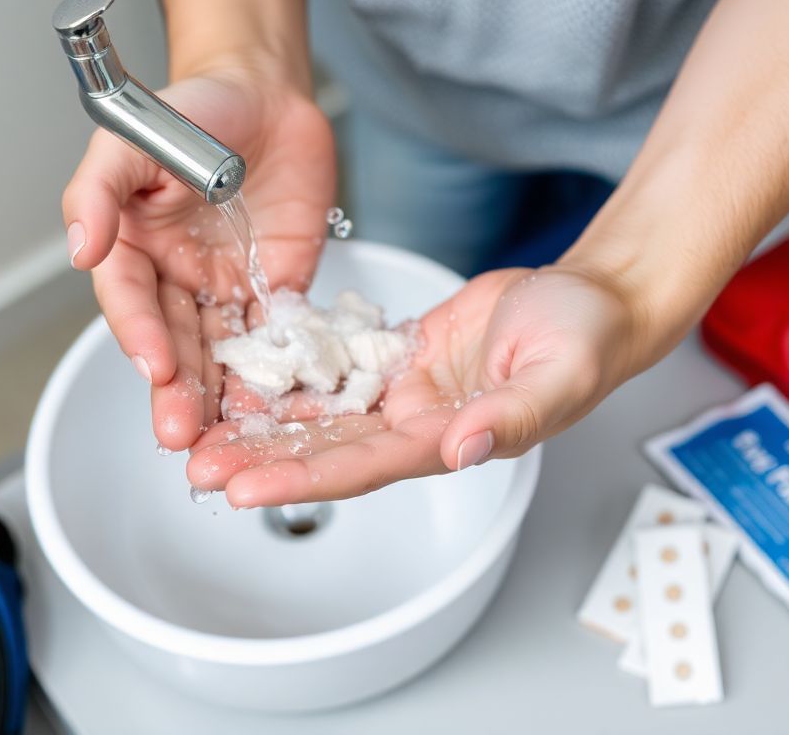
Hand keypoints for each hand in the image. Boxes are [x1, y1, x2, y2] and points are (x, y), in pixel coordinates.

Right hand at [61, 65, 335, 450]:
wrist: (268, 96)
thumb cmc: (195, 110)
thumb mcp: (133, 137)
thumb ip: (98, 189)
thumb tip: (78, 247)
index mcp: (134, 248)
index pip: (131, 301)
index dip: (140, 334)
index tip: (155, 365)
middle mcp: (176, 279)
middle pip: (172, 343)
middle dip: (176, 389)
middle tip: (179, 433)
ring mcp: (226, 291)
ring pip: (219, 355)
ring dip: (218, 399)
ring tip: (222, 441)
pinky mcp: (275, 294)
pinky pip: (275, 342)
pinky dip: (275, 377)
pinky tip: (277, 411)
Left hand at [186, 266, 641, 506]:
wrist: (591, 298)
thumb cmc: (588, 336)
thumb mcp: (561, 372)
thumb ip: (516, 414)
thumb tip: (465, 447)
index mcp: (450, 439)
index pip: (362, 467)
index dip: (302, 479)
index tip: (245, 489)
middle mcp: (418, 425)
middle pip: (327, 450)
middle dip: (262, 461)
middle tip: (197, 468)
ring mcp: (406, 393)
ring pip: (323, 416)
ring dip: (266, 426)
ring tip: (203, 433)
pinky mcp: (400, 358)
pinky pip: (338, 370)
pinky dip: (293, 377)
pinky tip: (246, 379)